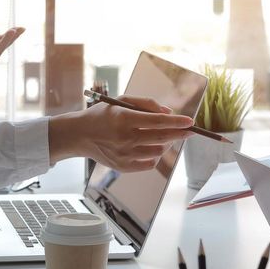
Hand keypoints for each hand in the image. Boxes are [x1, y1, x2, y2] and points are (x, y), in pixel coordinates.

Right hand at [49, 96, 195, 171]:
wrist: (79, 135)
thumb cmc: (103, 115)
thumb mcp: (121, 101)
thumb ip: (146, 103)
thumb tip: (169, 112)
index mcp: (124, 119)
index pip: (158, 121)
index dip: (177, 122)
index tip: (191, 122)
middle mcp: (124, 138)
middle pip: (162, 138)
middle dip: (180, 134)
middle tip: (190, 130)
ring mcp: (124, 155)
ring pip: (159, 151)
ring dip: (168, 144)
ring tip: (168, 136)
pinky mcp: (123, 167)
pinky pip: (150, 164)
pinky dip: (157, 156)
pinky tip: (155, 147)